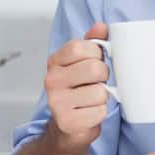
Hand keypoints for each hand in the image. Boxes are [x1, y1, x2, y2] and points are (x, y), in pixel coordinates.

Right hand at [44, 22, 110, 154]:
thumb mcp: (82, 63)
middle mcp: (51, 80)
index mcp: (55, 62)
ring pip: (100, 92)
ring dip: (102, 98)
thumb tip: (101, 26)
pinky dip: (100, 114)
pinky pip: (100, 112)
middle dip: (103, 77)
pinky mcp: (67, 121)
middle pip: (95, 69)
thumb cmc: (77, 91)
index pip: (81, 47)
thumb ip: (92, 42)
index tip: (95, 61)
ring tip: (91, 100)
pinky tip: (89, 113)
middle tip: (95, 84)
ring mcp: (57, 102)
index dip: (96, 54)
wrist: (66, 128)